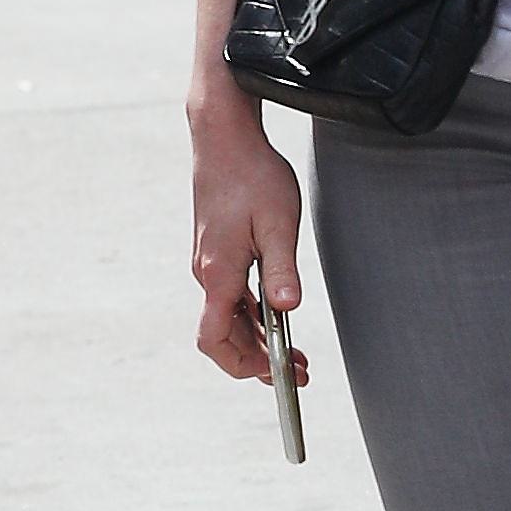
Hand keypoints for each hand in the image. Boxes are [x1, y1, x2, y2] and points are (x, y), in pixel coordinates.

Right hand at [191, 94, 311, 389]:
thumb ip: (282, 269)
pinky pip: (232, 294)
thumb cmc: (253, 174)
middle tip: (302, 370)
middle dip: (259, 359)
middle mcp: (208, 272)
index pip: (215, 339)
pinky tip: (280, 314)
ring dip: (259, 338)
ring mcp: (210, 262)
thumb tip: (288, 309)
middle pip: (224, 335)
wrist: (223, 136)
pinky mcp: (217, 250)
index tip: (277, 374)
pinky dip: (254, 314)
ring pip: (230, 316)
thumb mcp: (278, 223)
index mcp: (218, 272)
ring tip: (295, 352)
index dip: (242, 365)